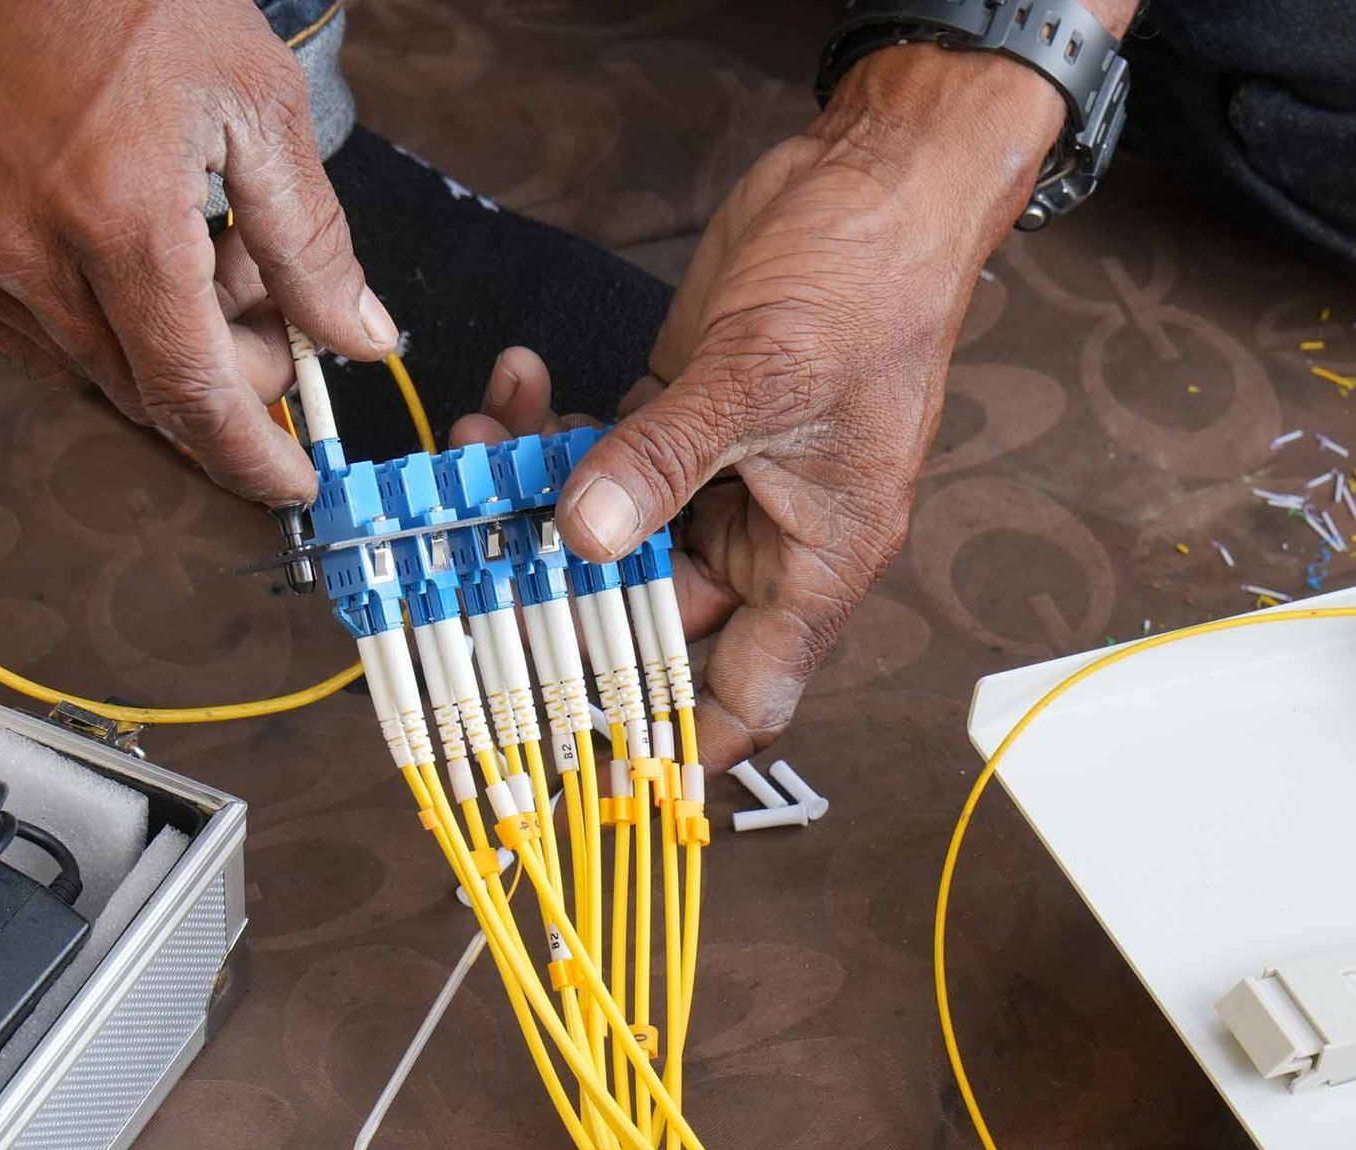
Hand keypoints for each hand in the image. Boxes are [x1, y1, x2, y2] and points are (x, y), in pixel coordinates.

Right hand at [0, 0, 396, 505]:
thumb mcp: (256, 103)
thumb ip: (312, 240)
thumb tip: (362, 337)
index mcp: (118, 221)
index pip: (195, 396)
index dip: (252, 457)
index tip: (293, 483)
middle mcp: (29, 253)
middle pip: (151, 390)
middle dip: (230, 376)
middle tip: (273, 305)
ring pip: (94, 369)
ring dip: (166, 346)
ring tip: (208, 249)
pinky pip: (32, 336)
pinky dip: (100, 327)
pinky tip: (136, 255)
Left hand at [532, 44, 1074, 767]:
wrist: (879, 179)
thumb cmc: (868, 287)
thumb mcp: (760, 379)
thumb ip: (665, 462)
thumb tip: (584, 536)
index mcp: (818, 557)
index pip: (751, 689)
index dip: (679, 737)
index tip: (598, 764)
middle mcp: (767, 533)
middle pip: (652, 612)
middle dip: (564, 589)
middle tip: (476, 561)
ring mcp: (720, 476)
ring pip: (613, 530)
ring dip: (540, 498)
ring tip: (479, 450)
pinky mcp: (684, 419)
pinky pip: (605, 457)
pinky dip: (555, 432)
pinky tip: (518, 388)